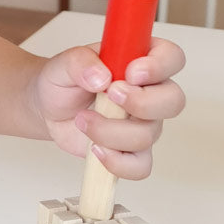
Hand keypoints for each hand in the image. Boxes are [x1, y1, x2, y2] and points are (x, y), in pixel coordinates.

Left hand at [34, 37, 185, 178]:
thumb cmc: (63, 81)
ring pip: (149, 135)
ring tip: (83, 119)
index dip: (160, 66)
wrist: (50, 108)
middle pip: (174, 100)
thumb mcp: (63, 63)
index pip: (172, 57)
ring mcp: (143, 123)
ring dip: (110, 131)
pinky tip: (94, 148)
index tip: (131, 73)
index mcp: (139, 60)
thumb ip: (80, 62)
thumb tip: (101, 77)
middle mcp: (149, 92)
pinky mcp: (131, 150)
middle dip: (142, 102)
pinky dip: (116, 161)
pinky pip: (140, 166)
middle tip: (109, 96)